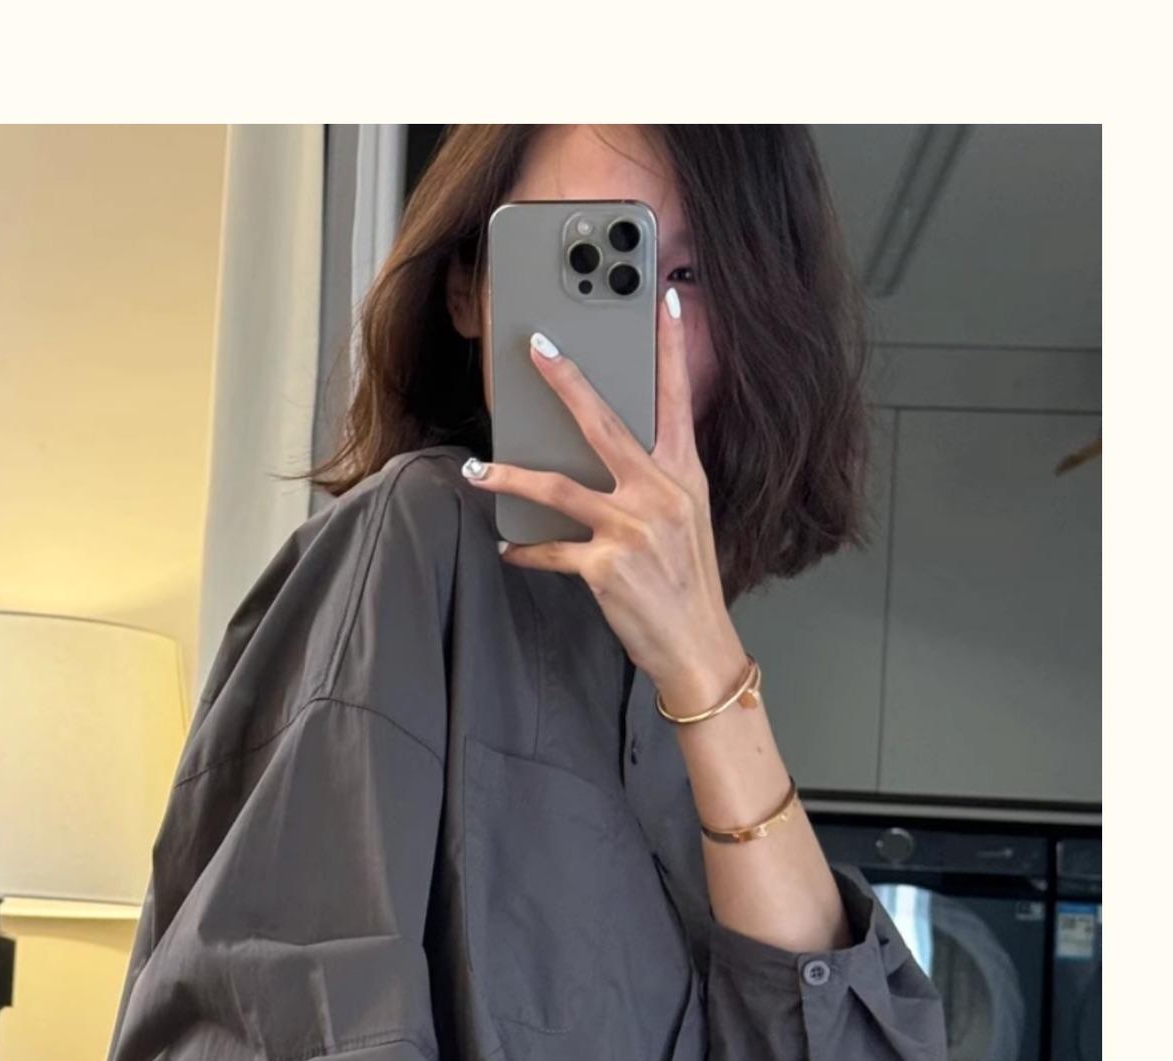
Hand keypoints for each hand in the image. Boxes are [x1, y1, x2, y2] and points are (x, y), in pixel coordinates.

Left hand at [462, 288, 745, 709]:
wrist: (697, 646)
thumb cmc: (688, 583)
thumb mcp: (688, 520)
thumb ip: (658, 481)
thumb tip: (617, 453)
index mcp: (684, 476)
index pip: (678, 399)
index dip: (672, 349)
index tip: (665, 302)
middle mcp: (659, 494)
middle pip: (602, 424)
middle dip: (566, 382)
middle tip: (537, 349)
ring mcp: (631, 529)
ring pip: (557, 487)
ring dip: (509, 476)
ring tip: (476, 469)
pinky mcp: (605, 567)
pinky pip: (549, 549)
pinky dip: (524, 549)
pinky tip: (506, 546)